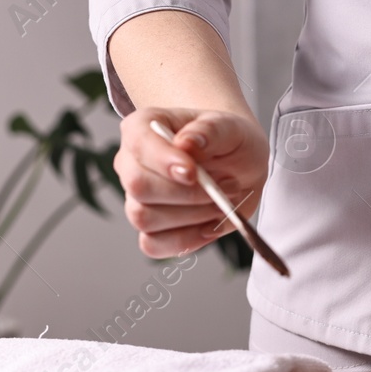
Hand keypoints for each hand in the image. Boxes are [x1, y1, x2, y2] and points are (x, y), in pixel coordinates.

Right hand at [116, 107, 269, 258]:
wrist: (239, 165)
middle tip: (228, 187)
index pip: (140, 144)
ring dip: (193, 216)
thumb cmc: (228, 141)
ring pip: (145, 218)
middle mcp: (131, 164)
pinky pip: (153, 245)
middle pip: (139, 186)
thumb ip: (209, 131)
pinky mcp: (150, 229)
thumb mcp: (229, 127)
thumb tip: (186, 143)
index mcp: (142, 127)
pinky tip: (210, 225)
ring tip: (224, 202)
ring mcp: (136, 199)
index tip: (193, 172)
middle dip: (188, 194)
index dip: (163, 161)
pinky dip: (186, 240)